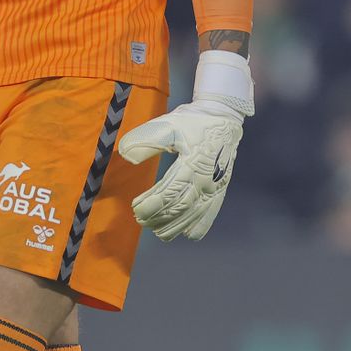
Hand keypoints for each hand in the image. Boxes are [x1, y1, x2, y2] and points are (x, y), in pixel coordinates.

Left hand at [115, 49, 252, 240]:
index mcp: (192, 164)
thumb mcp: (167, 125)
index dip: (150, 205)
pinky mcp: (221, 189)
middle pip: (180, 208)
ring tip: (157, 231)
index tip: (135, 208)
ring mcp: (215, 186)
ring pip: (194, 215)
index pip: (168, 193)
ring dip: (174, 226)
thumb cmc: (193, 122)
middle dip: (158, 218)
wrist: (224, 117)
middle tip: (140, 220)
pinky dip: (200, 227)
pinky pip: (211, 213)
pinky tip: (187, 233)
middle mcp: (206, 180)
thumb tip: (127, 157)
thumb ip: (145, 140)